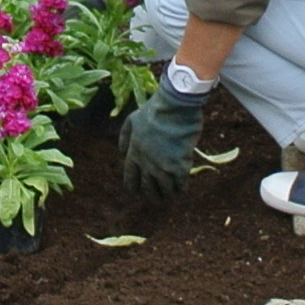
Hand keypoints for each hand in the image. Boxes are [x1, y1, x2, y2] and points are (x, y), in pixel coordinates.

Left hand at [120, 71, 210, 195]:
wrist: (174, 106)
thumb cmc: (155, 110)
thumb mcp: (132, 120)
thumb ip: (124, 136)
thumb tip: (121, 152)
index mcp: (134, 153)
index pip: (130, 177)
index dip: (133, 186)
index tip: (135, 192)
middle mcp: (146, 163)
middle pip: (147, 187)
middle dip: (152, 194)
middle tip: (157, 198)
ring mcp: (163, 166)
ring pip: (164, 188)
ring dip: (167, 193)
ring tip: (171, 195)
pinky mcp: (179, 166)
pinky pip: (180, 183)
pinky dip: (181, 187)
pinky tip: (183, 188)